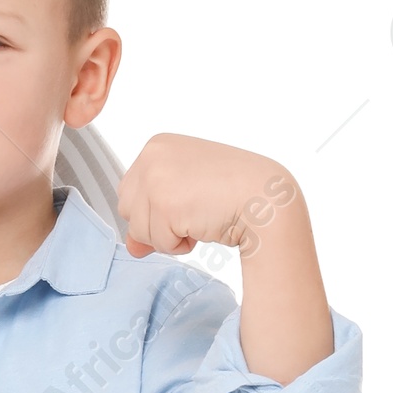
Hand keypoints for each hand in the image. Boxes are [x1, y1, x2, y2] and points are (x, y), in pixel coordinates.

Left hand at [116, 133, 300, 260]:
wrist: (265, 196)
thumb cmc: (233, 190)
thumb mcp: (184, 195)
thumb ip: (151, 213)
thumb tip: (132, 246)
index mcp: (156, 145)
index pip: (129, 193)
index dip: (155, 209)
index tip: (187, 200)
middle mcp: (152, 156)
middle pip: (127, 211)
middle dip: (157, 223)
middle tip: (193, 210)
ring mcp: (156, 178)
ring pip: (139, 231)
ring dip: (170, 235)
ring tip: (200, 215)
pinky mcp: (164, 204)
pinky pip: (157, 243)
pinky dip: (180, 245)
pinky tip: (203, 224)